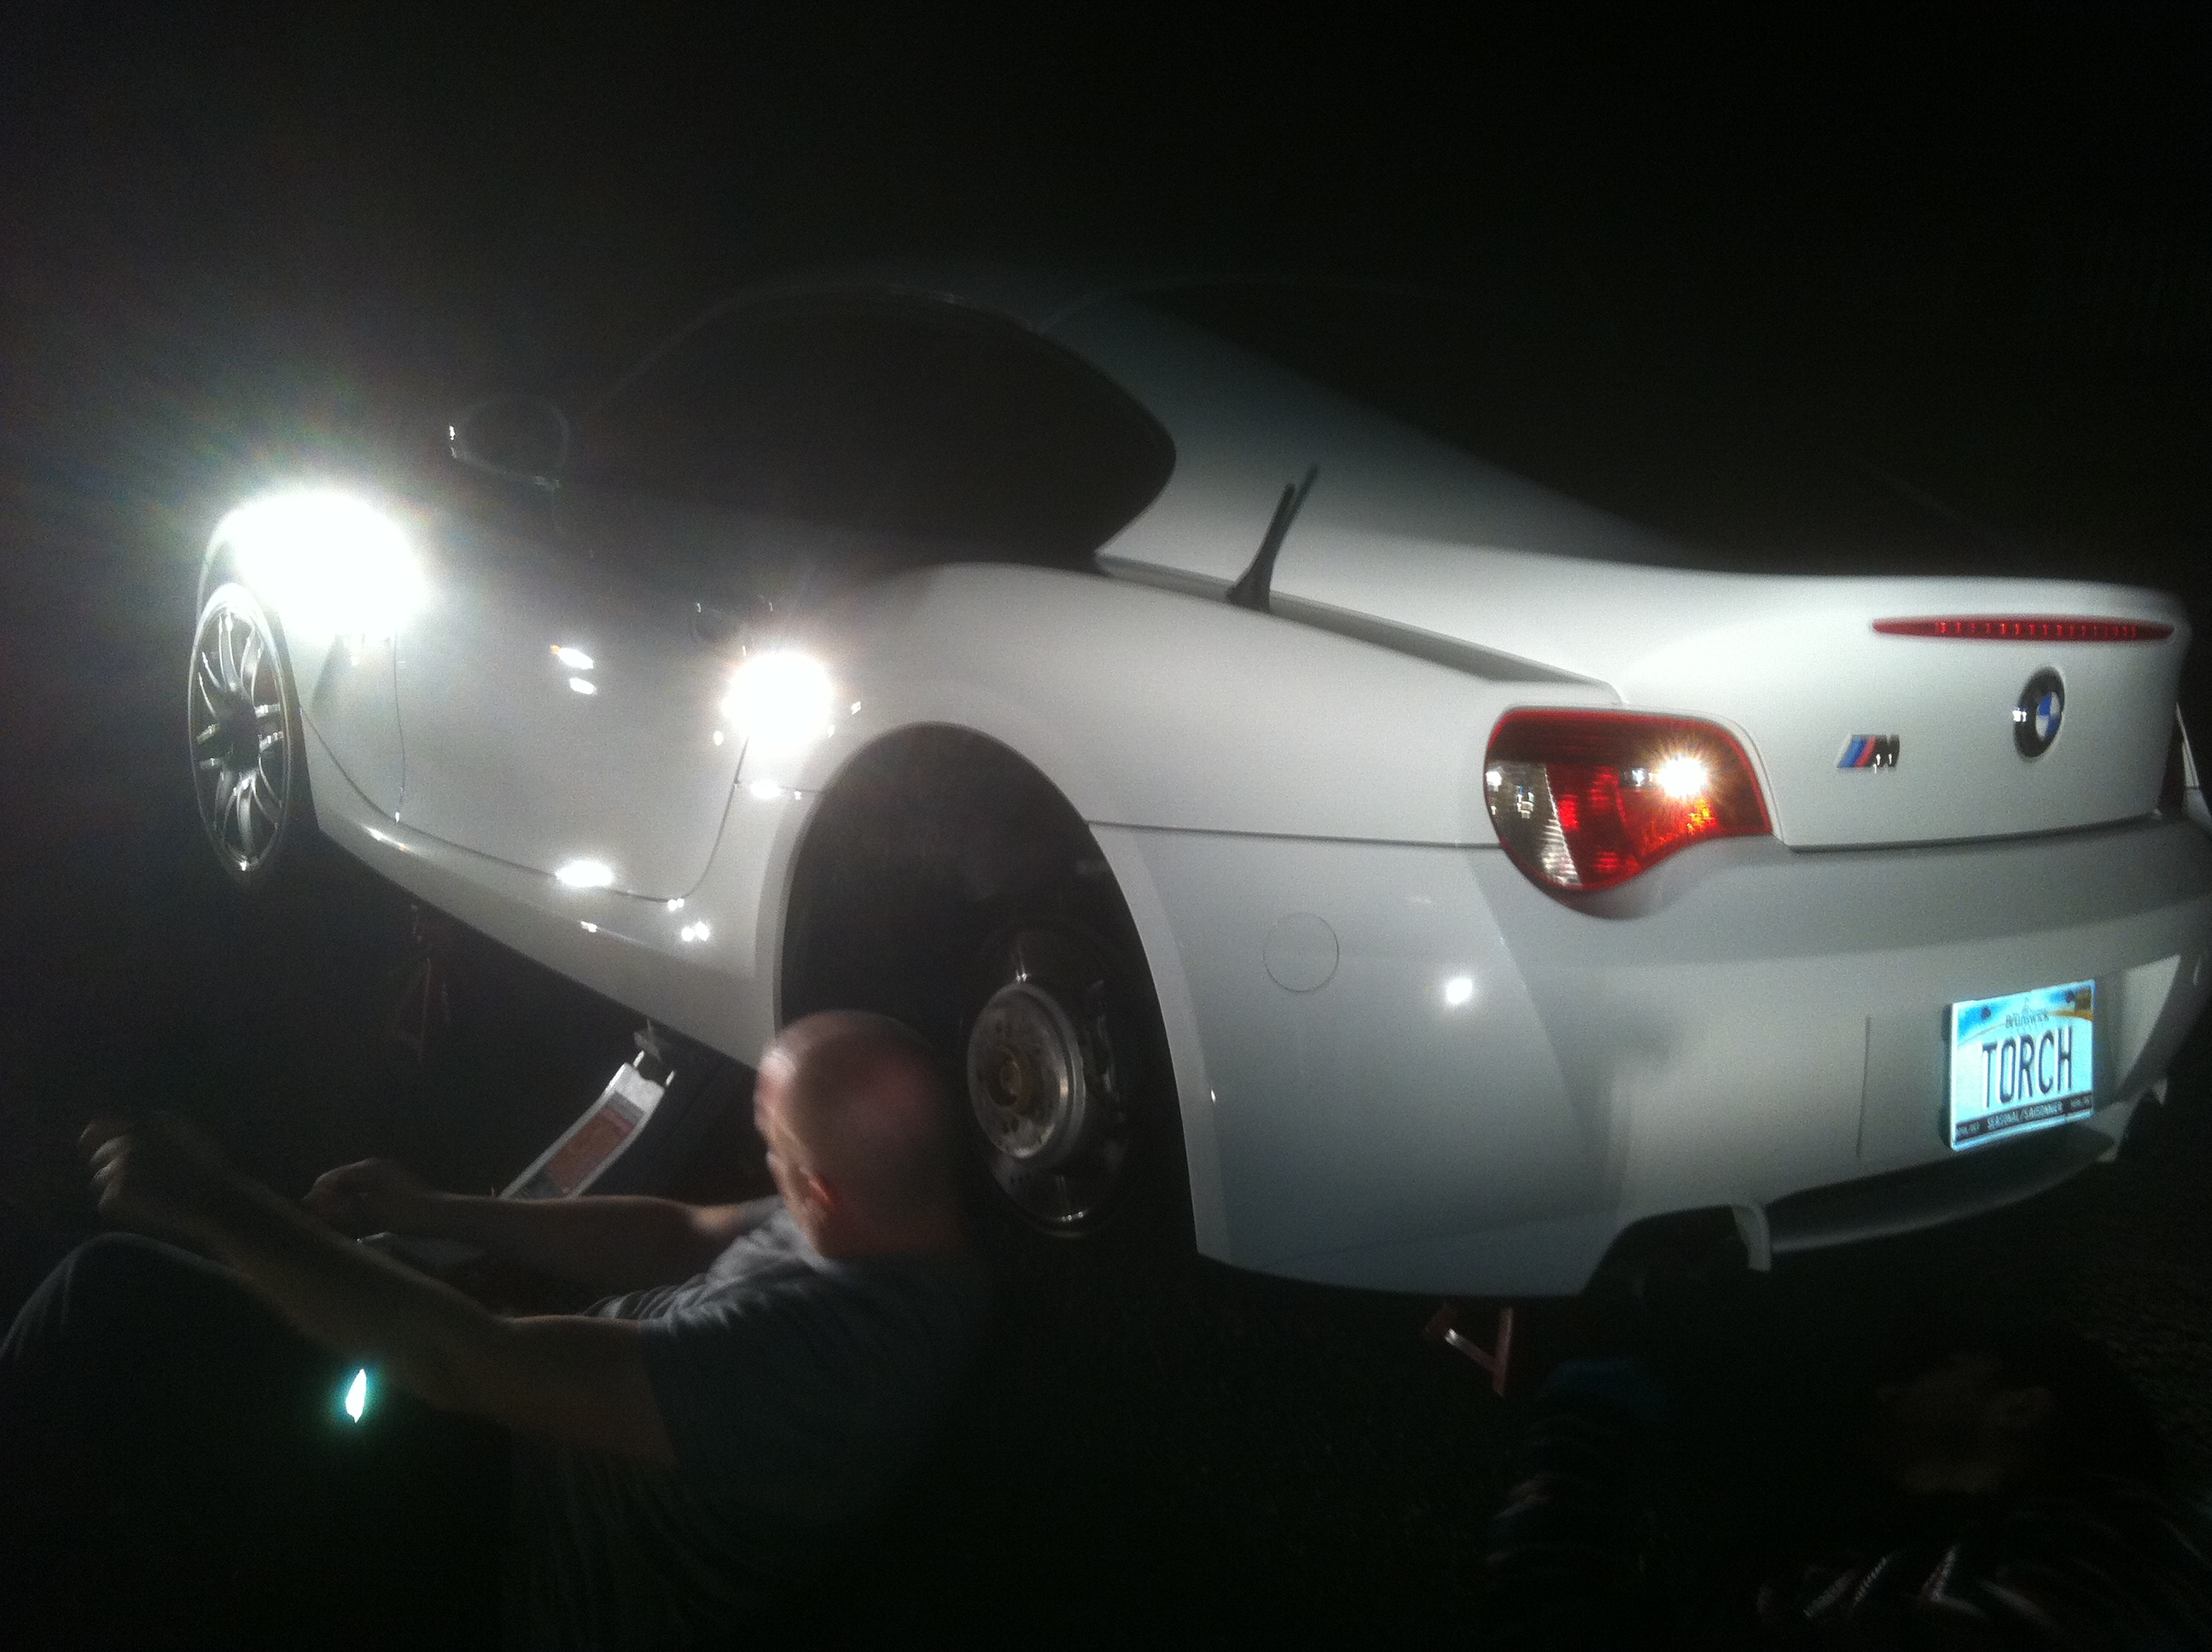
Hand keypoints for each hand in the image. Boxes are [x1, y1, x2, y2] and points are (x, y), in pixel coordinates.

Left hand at [80, 1114, 237, 1239]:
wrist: (217, 1200)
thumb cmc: (210, 1171)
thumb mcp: (188, 1136)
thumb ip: (156, 1128)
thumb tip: (121, 1126)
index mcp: (148, 1123)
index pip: (102, 1126)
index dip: (94, 1138)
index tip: (88, 1149)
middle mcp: (131, 1140)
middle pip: (99, 1157)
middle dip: (112, 1170)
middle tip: (139, 1185)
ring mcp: (122, 1165)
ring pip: (100, 1181)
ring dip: (116, 1190)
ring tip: (146, 1198)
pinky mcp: (118, 1191)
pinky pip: (107, 1203)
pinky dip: (122, 1209)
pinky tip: (146, 1209)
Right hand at [304, 1157, 434, 1235]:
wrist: (439, 1215)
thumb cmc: (405, 1212)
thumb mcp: (371, 1211)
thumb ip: (342, 1206)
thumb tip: (314, 1203)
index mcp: (368, 1169)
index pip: (333, 1177)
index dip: (317, 1193)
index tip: (306, 1211)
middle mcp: (374, 1167)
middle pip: (341, 1179)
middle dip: (327, 1196)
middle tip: (316, 1216)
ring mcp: (384, 1175)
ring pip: (352, 1185)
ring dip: (339, 1199)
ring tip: (328, 1217)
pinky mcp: (391, 1186)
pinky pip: (363, 1190)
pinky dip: (353, 1201)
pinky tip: (349, 1214)